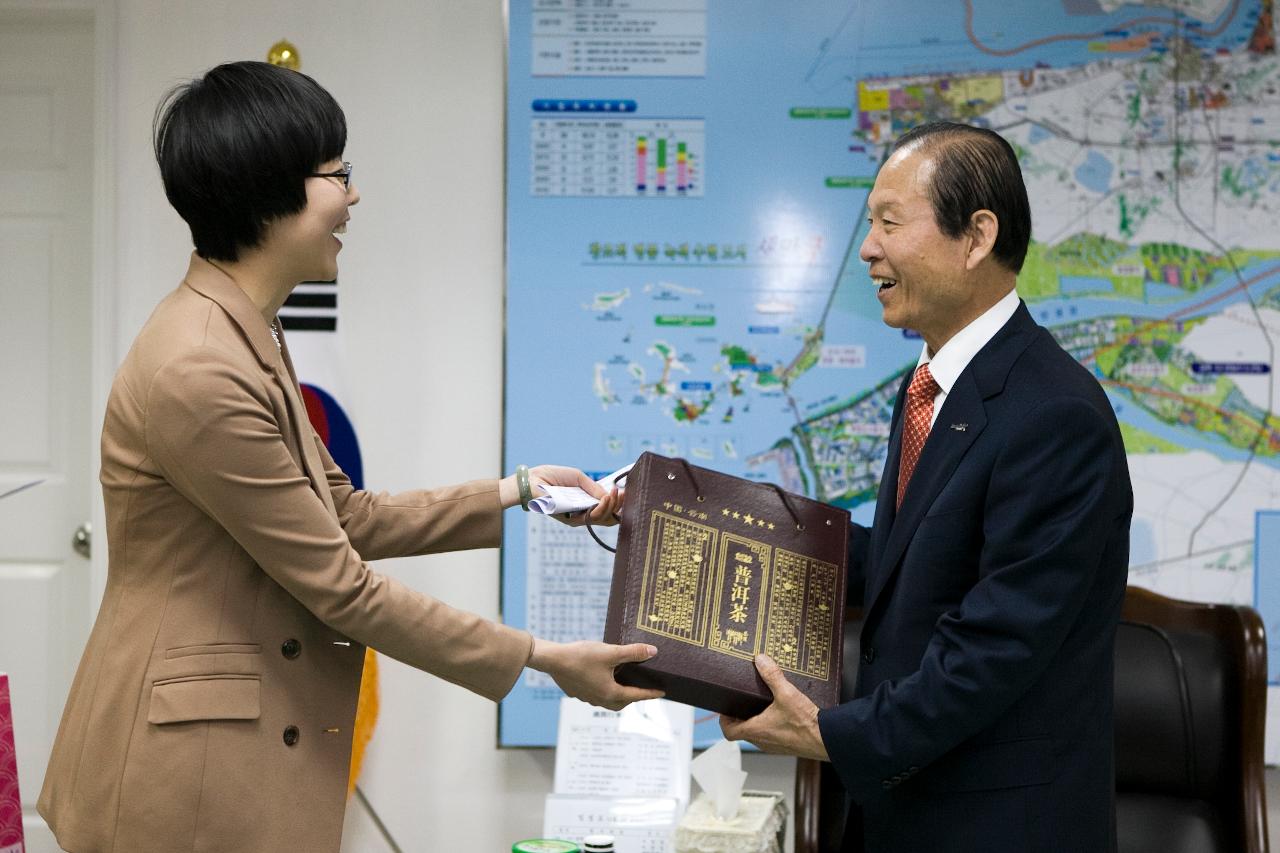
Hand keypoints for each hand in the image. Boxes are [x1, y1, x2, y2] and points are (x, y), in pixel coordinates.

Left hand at [528, 464, 622, 527]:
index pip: (605, 508)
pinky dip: (601, 508)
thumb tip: (609, 496)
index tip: (625, 491)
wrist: (533, 480)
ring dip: (612, 506)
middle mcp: (582, 513)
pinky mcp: (570, 520)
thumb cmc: (553, 477)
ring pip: (601, 519)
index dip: (617, 502)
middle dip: (618, 505)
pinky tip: (606, 498)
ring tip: (615, 494)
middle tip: (623, 493)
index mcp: (585, 503)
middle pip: (607, 516)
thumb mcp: (578, 478)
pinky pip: (591, 518)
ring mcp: (576, 519)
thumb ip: (594, 487)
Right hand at [528, 638, 663, 710]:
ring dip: (617, 695)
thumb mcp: (610, 652)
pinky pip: (594, 694)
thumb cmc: (582, 656)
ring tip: (622, 683)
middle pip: (621, 703)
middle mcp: (598, 699)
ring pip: (607, 700)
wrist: (552, 659)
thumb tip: (653, 651)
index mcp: (610, 693)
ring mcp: (586, 697)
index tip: (662, 693)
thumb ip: (633, 652)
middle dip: (633, 697)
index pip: (636, 696)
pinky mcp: (576, 692)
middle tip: (642, 688)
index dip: (650, 694)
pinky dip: (602, 689)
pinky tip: (600, 677)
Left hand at [719, 654, 828, 760]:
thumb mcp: (787, 694)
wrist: (827, 740)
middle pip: (742, 731)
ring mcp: (774, 746)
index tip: (726, 708)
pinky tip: (780, 713)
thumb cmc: (806, 724)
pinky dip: (770, 726)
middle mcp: (763, 742)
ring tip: (761, 704)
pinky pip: (771, 736)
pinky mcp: (786, 746)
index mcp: (756, 731)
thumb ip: (772, 676)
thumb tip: (761, 660)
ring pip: (757, 734)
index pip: (729, 732)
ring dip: (755, 721)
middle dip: (740, 717)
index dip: (724, 720)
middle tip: (743, 701)